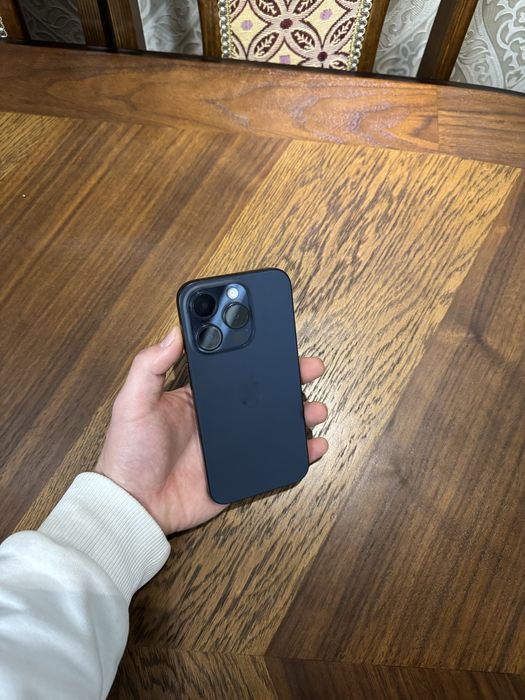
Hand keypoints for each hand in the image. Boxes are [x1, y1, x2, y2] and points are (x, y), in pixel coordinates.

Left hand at [96, 327, 327, 533]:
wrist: (135, 508)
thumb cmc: (128, 455)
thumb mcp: (133, 403)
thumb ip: (149, 367)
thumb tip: (173, 331)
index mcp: (197, 397)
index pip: (233, 368)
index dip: (257, 354)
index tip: (277, 339)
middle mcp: (219, 418)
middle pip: (262, 393)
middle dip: (289, 379)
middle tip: (310, 368)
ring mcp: (233, 446)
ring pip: (275, 424)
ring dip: (299, 413)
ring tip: (316, 408)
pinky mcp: (241, 473)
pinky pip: (275, 460)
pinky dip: (299, 452)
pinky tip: (315, 444)